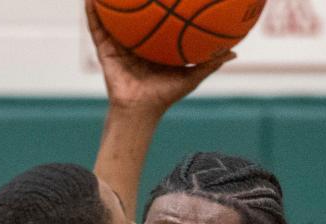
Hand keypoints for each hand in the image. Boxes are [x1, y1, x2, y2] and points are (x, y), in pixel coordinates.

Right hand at [86, 0, 233, 115]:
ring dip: (108, 0)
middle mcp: (135, 42)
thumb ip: (210, 62)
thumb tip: (234, 52)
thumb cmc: (166, 96)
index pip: (156, 19)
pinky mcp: (104, 50)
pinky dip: (91, 13)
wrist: (141, 110)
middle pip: (133, 14)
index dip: (157, 5)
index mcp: (153, 45)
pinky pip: (96, 29)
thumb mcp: (192, 76)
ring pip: (112, 17)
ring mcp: (118, 44)